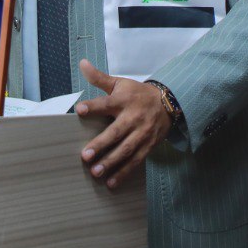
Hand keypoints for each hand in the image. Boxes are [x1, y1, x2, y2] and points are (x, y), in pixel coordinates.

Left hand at [75, 58, 171, 188]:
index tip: (79, 110)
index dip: (93, 106)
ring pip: (126, 150)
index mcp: (124, 100)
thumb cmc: (137, 94)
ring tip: (96, 172)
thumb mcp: (120, 83)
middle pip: (116, 132)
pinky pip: (135, 162)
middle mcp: (133, 117)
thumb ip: (99, 78)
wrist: (168, 103)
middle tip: (86, 156)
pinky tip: (111, 183)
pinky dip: (124, 173)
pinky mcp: (148, 146)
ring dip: (111, 163)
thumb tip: (82, 63)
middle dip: (101, 144)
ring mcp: (142, 133)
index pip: (107, 103)